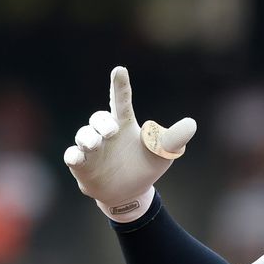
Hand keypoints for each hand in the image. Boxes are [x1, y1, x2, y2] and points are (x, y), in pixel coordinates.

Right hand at [63, 66, 196, 221]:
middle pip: (98, 118)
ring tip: (94, 144)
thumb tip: (192, 123)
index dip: (120, 86)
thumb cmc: (145, 166)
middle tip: (111, 131)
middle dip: (101, 122)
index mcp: (125, 125)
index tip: (120, 70)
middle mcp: (106, 134)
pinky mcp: (82, 165)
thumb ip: (174, 138)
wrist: (130, 193)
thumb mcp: (163, 153)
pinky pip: (72, 156)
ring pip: (83, 135)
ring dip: (87, 138)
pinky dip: (74, 155)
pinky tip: (78, 156)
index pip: (121, 101)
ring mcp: (92, 149)